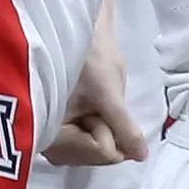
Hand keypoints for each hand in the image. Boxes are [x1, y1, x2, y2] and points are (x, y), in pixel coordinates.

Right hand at [43, 17, 149, 167]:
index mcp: (53, 136)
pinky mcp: (58, 133)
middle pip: (98, 156)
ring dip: (100, 128)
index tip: (98, 99)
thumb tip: (141, 155)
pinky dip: (95, 128)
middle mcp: (48, 145)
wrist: (75, 32)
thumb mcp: (110, 92)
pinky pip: (88, 143)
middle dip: (105, 130)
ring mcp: (53, 140)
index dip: (110, 126)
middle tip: (93, 98)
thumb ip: (124, 127)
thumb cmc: (88, 56)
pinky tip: (87, 107)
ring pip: (95, 151)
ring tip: (88, 99)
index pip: (103, 152)